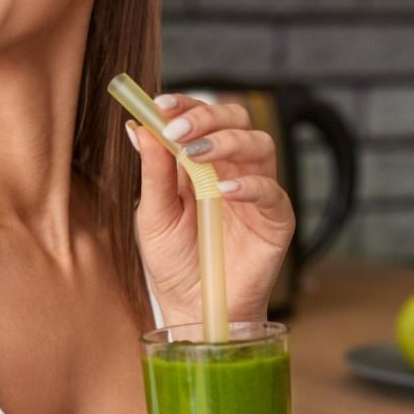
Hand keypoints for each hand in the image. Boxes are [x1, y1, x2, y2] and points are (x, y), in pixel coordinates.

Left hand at [127, 93, 294, 322]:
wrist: (193, 309)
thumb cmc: (174, 262)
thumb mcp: (154, 216)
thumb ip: (152, 172)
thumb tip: (137, 126)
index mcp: (201, 163)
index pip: (201, 118)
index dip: (185, 105)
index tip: (160, 104)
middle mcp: (233, 170)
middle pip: (236, 121)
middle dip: (206, 117)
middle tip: (176, 130)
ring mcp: (257, 193)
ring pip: (259, 145)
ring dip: (226, 142)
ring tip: (195, 154)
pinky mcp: (276, 220)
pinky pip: (273, 192)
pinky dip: (251, 186)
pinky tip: (225, 191)